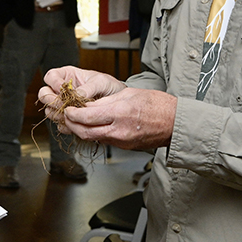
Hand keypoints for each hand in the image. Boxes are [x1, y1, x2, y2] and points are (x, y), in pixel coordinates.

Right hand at [37, 66, 126, 128]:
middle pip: (44, 94)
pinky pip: (60, 124)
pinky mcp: (68, 119)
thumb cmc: (108, 86)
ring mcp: (63, 105)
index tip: (62, 88)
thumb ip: (89, 87)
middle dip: (52, 100)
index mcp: (66, 76)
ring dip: (58, 114)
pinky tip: (76, 123)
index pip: (50, 76)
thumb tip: (78, 94)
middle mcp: (61, 91)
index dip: (53, 82)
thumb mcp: (101, 82)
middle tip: (64, 104)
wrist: (117, 102)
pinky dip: (66, 125)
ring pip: (49, 110)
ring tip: (72, 114)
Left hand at [58, 86, 176, 152]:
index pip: (86, 116)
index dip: (73, 113)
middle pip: (84, 132)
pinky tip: (93, 127)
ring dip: (81, 130)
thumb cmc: (158, 105)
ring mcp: (121, 141)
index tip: (68, 109)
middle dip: (71, 125)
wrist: (175, 123)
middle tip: (67, 117)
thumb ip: (106, 101)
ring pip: (93, 138)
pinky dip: (95, 134)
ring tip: (76, 121)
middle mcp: (118, 130)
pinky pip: (104, 141)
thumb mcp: (128, 94)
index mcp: (119, 113)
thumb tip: (88, 104)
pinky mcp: (125, 146)